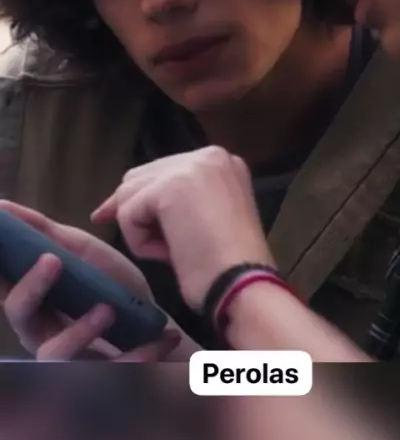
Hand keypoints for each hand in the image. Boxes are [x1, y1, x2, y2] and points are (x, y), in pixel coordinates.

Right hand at [0, 201, 198, 360]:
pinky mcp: (105, 380)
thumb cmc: (110, 286)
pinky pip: (116, 372)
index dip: (9, 275)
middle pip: (22, 321)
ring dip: (80, 330)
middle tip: (53, 259)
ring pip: (57, 357)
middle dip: (32, 289)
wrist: (155, 324)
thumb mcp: (83, 254)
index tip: (27, 249)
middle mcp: (45, 339)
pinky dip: (142, 353)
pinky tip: (164, 336)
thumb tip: (2, 206)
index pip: (8, 293)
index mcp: (36, 309)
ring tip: (109, 309)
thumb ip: (45, 232)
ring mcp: (72, 364)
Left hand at [91, 146, 274, 309]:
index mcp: (222, 161)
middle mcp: (208, 155)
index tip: (126, 215)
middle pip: (143, 174)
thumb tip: (126, 204)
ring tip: (167, 252)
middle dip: (130, 205)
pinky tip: (165, 255)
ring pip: (131, 192)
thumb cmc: (227, 266)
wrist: (243, 284)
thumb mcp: (207, 219)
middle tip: (115, 226)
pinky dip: (138, 241)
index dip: (144, 195)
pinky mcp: (168, 188)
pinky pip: (128, 213)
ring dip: (138, 227)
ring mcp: (189, 167)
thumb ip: (179, 202)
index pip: (165, 170)